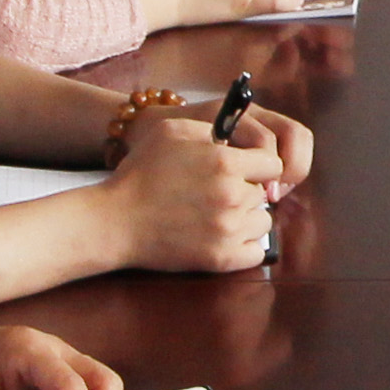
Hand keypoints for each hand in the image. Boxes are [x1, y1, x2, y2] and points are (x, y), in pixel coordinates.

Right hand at [109, 115, 298, 272]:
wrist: (115, 220)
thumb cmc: (140, 172)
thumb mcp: (173, 130)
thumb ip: (214, 130)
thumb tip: (239, 140)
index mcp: (226, 163)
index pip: (273, 164)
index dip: (258, 165)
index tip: (243, 170)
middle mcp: (233, 196)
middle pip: (264, 193)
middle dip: (246, 190)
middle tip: (218, 193)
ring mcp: (229, 230)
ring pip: (262, 221)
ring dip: (247, 218)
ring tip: (219, 214)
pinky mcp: (221, 258)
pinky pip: (256, 252)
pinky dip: (245, 245)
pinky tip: (223, 235)